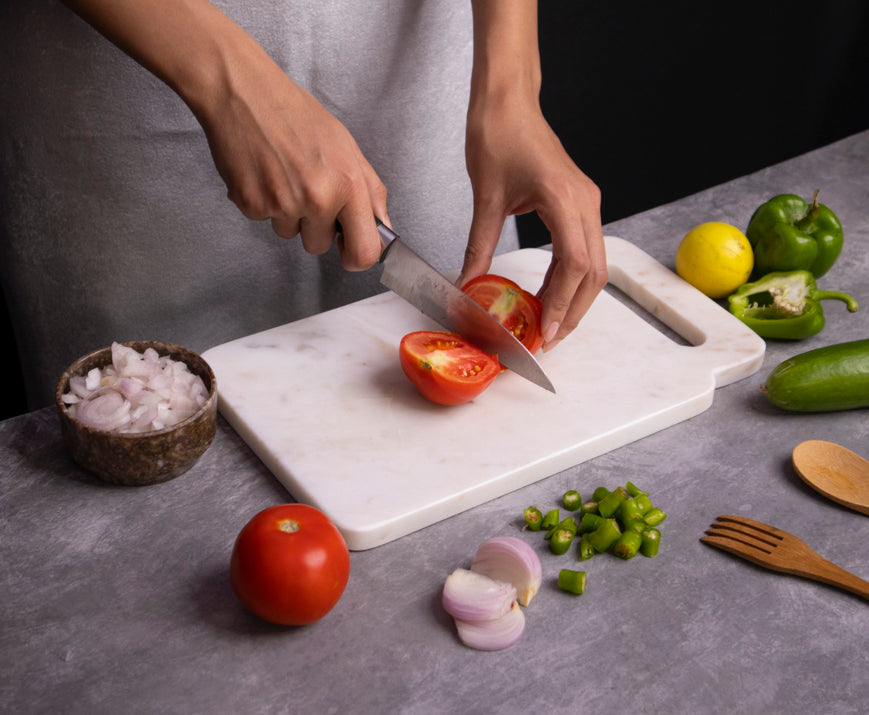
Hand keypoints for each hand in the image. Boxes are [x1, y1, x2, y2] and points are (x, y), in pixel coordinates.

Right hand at [61, 0, 387, 268]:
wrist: (244, 92)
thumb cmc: (295, 114)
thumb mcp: (347, 147)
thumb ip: (369, 192)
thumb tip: (381, 230)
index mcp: (348, 184)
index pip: (364, 252)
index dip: (356, 257)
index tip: (349, 250)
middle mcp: (318, 198)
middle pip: (319, 248)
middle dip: (315, 228)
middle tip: (306, 191)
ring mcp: (283, 204)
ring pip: (289, 234)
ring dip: (287, 213)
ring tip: (283, 174)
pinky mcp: (252, 205)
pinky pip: (263, 220)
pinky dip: (262, 202)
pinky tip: (263, 172)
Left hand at [461, 95, 606, 350]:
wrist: (508, 101)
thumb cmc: (498, 135)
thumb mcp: (485, 197)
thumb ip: (479, 247)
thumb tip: (467, 286)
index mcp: (565, 199)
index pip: (575, 265)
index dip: (563, 304)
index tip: (547, 332)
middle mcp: (586, 202)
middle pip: (595, 272)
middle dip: (575, 310)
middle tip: (550, 339)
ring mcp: (587, 202)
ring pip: (595, 264)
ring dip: (575, 298)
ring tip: (550, 324)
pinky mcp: (580, 203)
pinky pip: (583, 249)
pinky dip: (570, 277)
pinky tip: (549, 294)